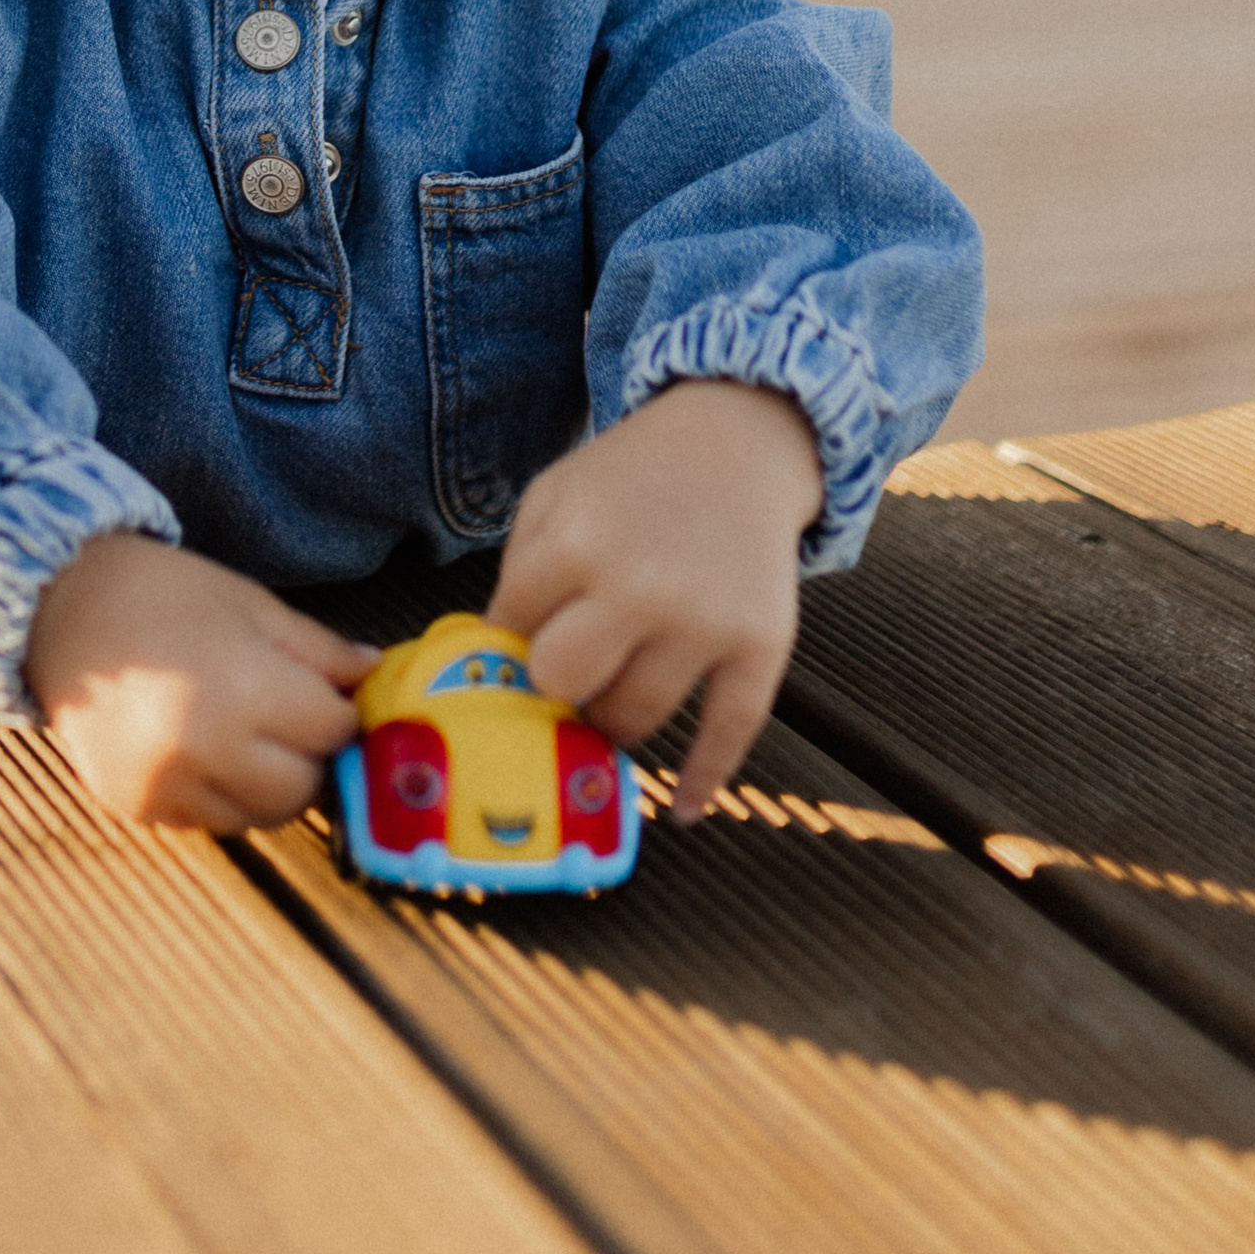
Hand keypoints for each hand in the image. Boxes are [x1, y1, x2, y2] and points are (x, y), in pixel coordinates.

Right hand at [24, 531, 372, 831]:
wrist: (56, 608)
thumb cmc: (161, 593)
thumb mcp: (251, 604)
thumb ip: (318, 650)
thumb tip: (376, 675)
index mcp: (242, 690)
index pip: (331, 730)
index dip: (339, 712)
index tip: (330, 696)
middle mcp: (205, 750)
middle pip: (301, 788)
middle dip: (311, 757)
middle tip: (294, 723)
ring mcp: (165, 786)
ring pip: (257, 817)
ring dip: (268, 784)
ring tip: (248, 737)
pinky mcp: (135, 807)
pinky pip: (206, 822)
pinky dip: (220, 795)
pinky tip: (203, 750)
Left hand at [490, 382, 822, 825]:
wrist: (735, 446)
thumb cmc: (628, 481)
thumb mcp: (553, 497)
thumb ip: (519, 574)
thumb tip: (494, 665)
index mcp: (573, 543)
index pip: (511, 634)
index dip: (509, 646)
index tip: (518, 650)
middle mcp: (637, 587)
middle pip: (564, 686)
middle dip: (555, 691)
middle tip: (563, 684)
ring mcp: (703, 621)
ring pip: (637, 719)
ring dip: (613, 723)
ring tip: (609, 705)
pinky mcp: (760, 644)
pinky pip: (730, 733)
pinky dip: (705, 779)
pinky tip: (684, 808)